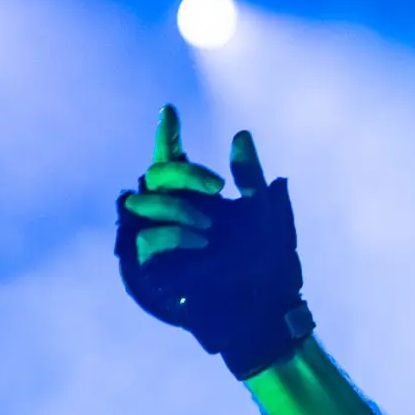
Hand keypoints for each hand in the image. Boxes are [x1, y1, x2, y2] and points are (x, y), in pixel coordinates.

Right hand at [115, 105, 313, 380]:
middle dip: (182, 173)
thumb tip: (240, 135)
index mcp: (202, 196)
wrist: (266, 304)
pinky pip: (146, 238)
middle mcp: (179, 211)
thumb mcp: (267, 212)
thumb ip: (251, 175)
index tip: (169, 109)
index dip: (167, 134)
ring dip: (177, 207)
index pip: (174, 159)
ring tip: (210, 227)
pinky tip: (201, 241)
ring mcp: (164, 236)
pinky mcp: (153, 265)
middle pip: (156, 173)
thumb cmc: (271, 262)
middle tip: (217, 187)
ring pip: (143, 202)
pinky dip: (173, 234)